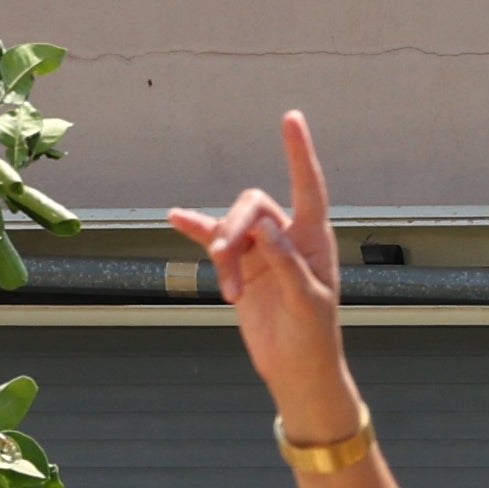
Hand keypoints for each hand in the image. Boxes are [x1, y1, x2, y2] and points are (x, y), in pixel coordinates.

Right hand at [164, 111, 358, 439]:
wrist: (296, 369)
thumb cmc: (313, 337)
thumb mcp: (307, 304)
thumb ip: (287, 265)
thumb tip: (265, 229)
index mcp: (314, 239)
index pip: (308, 187)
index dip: (298, 153)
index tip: (291, 118)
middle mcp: (288, 237)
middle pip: (253, 206)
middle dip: (235, 230)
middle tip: (224, 264)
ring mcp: (262, 251)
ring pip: (231, 228)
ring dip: (222, 254)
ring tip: (227, 291)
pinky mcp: (241, 268)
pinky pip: (213, 240)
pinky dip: (196, 229)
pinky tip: (174, 217)